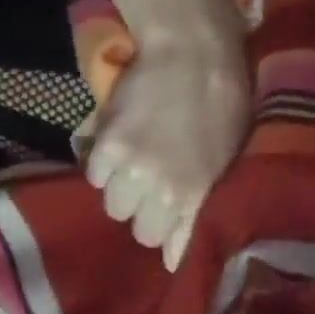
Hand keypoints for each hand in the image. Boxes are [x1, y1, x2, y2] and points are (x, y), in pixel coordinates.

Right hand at [85, 0, 250, 272]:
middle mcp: (160, 189)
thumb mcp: (220, 164)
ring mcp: (130, 167)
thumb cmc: (221, 105)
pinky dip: (102, 165)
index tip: (165, 211)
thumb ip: (194, 211)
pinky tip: (116, 146)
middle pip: (134, 226)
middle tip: (149, 182)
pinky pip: (93, 173)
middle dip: (142, 208)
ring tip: (131, 163)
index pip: (162, 241)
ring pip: (111, 202)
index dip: (163, 226)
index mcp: (193, 195)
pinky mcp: (106, 143)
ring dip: (119, 187)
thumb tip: (169, 259)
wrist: (192, 55)